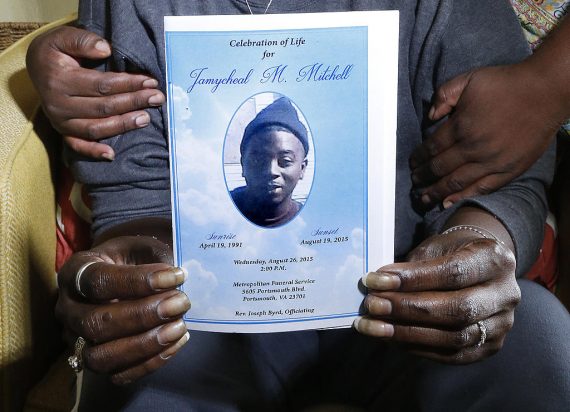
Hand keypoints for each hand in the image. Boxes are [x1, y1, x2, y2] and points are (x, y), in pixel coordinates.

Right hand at [26, 26, 164, 159]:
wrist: (36, 67)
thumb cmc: (56, 51)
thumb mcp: (63, 37)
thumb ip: (83, 40)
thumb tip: (106, 49)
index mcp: (60, 79)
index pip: (102, 85)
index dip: (128, 84)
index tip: (150, 81)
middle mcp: (59, 104)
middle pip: (103, 107)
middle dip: (133, 102)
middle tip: (157, 98)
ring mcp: (60, 121)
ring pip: (96, 128)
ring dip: (123, 125)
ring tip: (146, 118)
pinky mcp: (62, 131)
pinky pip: (77, 145)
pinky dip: (93, 151)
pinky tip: (112, 154)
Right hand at [56, 235, 189, 383]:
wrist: (124, 272)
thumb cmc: (133, 257)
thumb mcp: (142, 245)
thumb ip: (157, 258)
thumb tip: (181, 280)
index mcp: (76, 271)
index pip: (99, 281)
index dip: (139, 281)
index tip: (177, 276)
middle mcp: (68, 308)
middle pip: (96, 322)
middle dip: (143, 315)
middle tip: (181, 302)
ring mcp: (77, 340)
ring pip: (99, 356)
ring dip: (144, 344)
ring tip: (179, 327)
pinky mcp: (96, 361)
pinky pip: (117, 375)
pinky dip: (149, 363)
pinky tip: (176, 342)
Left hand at [354, 229, 519, 363]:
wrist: (480, 267)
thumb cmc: (452, 252)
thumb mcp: (436, 247)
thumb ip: (413, 266)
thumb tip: (379, 286)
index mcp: (495, 259)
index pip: (453, 273)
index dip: (412, 279)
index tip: (375, 280)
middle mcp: (506, 294)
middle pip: (457, 309)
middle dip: (408, 309)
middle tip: (372, 305)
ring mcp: (502, 324)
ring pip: (455, 337)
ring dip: (408, 333)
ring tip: (374, 326)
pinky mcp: (490, 347)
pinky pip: (453, 355)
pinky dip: (418, 348)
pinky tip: (391, 339)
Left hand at [410, 64, 560, 207]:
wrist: (546, 91)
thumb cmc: (506, 83)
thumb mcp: (469, 79)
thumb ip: (444, 95)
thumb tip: (429, 116)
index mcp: (461, 126)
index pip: (432, 148)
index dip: (418, 158)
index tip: (412, 164)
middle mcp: (474, 147)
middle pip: (440, 169)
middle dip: (423, 177)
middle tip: (414, 182)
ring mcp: (492, 162)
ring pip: (456, 183)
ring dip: (436, 192)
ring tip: (423, 198)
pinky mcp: (509, 170)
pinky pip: (482, 188)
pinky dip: (463, 197)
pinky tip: (449, 202)